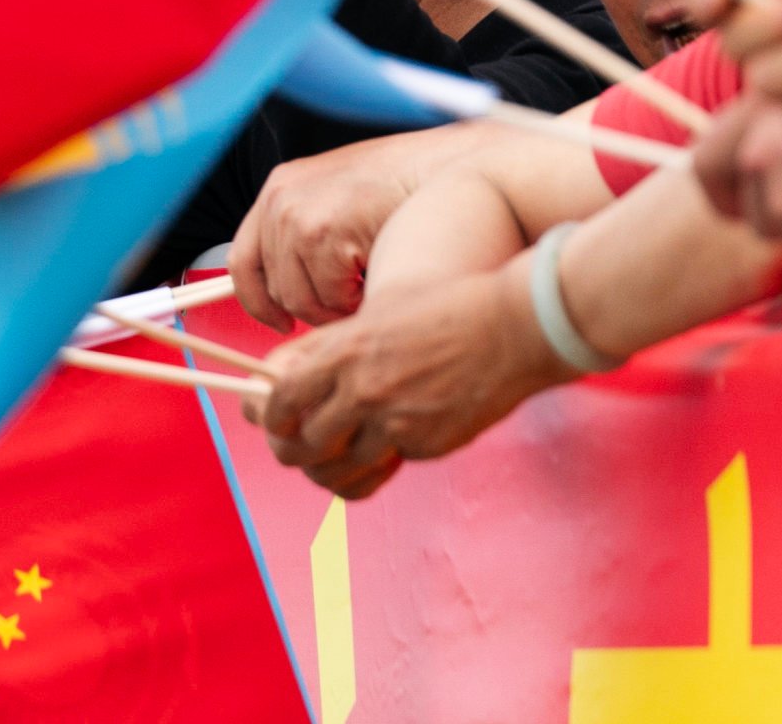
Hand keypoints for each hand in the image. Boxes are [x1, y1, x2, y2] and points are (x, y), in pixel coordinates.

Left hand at [231, 133, 452, 330]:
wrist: (445, 167)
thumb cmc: (403, 188)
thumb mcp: (338, 200)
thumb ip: (309, 236)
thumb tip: (291, 296)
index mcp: (278, 191)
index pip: (243, 262)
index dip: (259, 302)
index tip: (281, 323)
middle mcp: (278, 200)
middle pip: (275, 289)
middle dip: (314, 309)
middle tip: (351, 303)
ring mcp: (296, 215)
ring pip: (300, 299)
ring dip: (337, 307)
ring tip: (368, 285)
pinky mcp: (322, 231)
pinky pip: (329, 295)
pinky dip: (356, 299)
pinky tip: (378, 276)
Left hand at [255, 268, 561, 498]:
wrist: (511, 328)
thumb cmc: (447, 309)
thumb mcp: (377, 312)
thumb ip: (333, 346)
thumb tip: (291, 372)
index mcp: (344, 350)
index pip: (281, 397)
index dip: (270, 416)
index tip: (272, 421)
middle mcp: (361, 389)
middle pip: (301, 444)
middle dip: (292, 453)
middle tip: (297, 451)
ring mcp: (393, 422)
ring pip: (337, 469)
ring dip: (329, 472)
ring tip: (332, 466)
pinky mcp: (424, 446)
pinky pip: (385, 468)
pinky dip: (377, 469)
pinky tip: (380, 461)